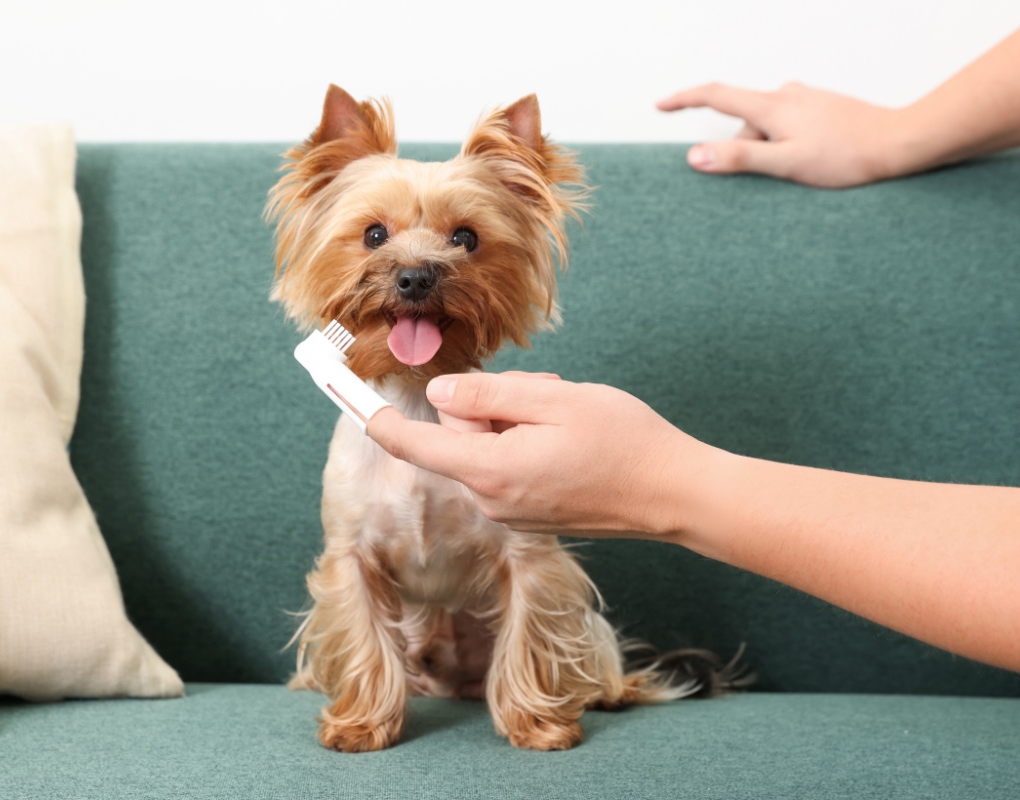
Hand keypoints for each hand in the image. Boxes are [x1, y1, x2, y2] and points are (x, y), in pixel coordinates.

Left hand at [367, 372, 709, 537]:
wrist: (674, 494)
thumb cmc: (623, 442)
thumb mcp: (551, 401)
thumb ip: (486, 398)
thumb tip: (440, 396)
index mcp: (490, 471)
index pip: (417, 445)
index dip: (379, 418)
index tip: (345, 396)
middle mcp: (493, 500)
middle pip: (459, 436)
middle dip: (490, 406)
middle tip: (543, 393)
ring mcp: (514, 511)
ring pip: (487, 448)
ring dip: (515, 422)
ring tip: (566, 418)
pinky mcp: (533, 513)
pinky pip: (508, 465)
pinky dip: (528, 444)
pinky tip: (570, 440)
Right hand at [657, 82, 901, 187]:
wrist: (898, 142)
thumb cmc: (846, 156)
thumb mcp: (785, 164)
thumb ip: (739, 158)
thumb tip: (694, 156)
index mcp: (772, 106)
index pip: (715, 95)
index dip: (684, 99)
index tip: (661, 104)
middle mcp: (786, 94)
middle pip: (744, 123)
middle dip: (745, 151)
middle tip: (773, 178)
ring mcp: (805, 99)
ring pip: (768, 127)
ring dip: (770, 151)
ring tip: (803, 172)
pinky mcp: (820, 107)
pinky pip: (788, 126)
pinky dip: (787, 145)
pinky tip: (813, 161)